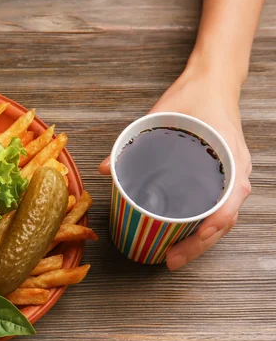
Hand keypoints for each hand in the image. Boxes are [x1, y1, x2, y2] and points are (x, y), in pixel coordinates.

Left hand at [98, 66, 251, 269]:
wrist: (214, 80)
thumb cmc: (194, 98)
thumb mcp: (161, 116)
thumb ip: (132, 142)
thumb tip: (103, 168)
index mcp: (231, 163)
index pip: (225, 210)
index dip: (205, 236)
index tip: (180, 252)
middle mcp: (237, 174)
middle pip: (223, 223)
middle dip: (197, 246)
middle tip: (168, 260)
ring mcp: (233, 175)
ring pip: (221, 218)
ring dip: (200, 239)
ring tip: (173, 253)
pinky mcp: (224, 174)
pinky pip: (218, 205)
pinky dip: (203, 222)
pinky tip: (182, 232)